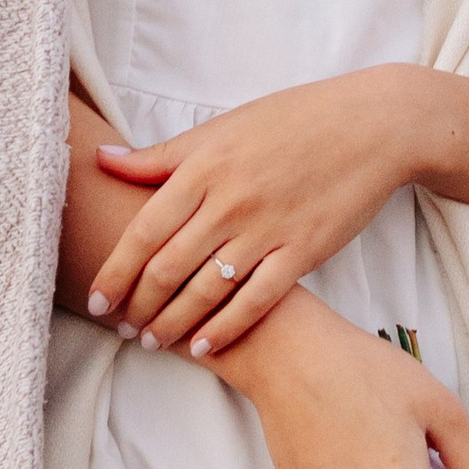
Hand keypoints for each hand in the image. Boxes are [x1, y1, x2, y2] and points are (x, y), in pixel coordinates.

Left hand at [87, 69, 432, 357]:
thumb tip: (101, 158)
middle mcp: (229, 201)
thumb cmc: (293, 121)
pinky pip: (255, 301)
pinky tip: (203, 347)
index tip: (96, 299)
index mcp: (204, 167)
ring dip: (172, 323)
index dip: (116, 271)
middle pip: (168, 267)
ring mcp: (267, 229)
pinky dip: (224, 329)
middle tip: (120, 327)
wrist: (371, 126)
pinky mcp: (302, 252)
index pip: (144, 230)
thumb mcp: (221, 128)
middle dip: (138, 305)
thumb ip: (161, 155)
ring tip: (152, 341)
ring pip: (205, 290)